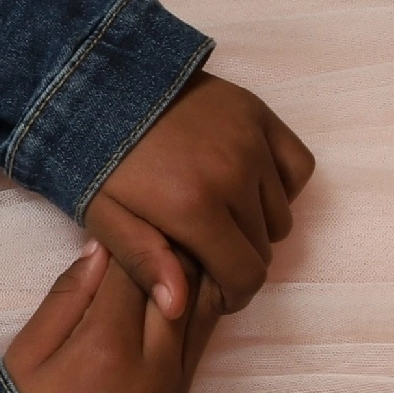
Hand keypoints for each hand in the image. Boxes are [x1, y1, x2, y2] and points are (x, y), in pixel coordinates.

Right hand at [1, 233, 225, 392]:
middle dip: (170, 243)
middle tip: (157, 212)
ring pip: (207, 303)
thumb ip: (67, 296)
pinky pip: (205, 332)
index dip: (132, 233)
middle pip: (182, 281)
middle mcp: (155, 363)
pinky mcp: (185, 392)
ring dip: (194, 268)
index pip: (136, 268)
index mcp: (107, 348)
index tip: (126, 207)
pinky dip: (198, 299)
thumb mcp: (27, 353)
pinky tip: (180, 281)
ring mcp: (177, 381)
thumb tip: (102, 245)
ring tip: (175, 237)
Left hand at [81, 69, 314, 319]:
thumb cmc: (96, 158)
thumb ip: (144, 262)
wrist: (98, 85)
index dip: (235, 294)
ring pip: (282, 213)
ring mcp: (251, 143)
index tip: (217, 292)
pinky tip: (249, 187)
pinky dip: (282, 185)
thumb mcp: (104, 216)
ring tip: (221, 217)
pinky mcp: (258, 115)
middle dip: (239, 260)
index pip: (246, 274)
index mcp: (194, 208)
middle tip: (208, 252)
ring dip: (258, 225)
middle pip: (264, 248)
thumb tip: (178, 307)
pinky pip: (297, 167)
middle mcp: (233, 177)